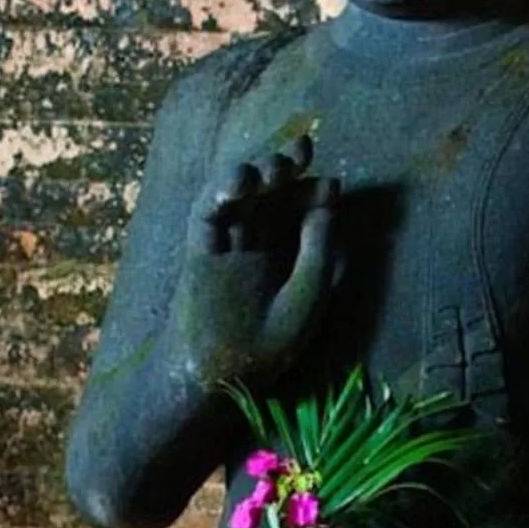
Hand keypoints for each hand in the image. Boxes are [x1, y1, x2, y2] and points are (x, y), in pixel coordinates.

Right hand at [170, 145, 336, 391]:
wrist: (226, 376)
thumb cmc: (270, 343)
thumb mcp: (308, 292)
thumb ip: (319, 245)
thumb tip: (329, 188)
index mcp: (285, 249)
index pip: (297, 205)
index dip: (310, 186)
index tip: (328, 175)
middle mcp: (255, 239)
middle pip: (267, 191)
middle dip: (282, 166)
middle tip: (299, 150)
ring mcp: (226, 243)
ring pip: (236, 195)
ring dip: (251, 172)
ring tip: (269, 168)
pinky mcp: (199, 251)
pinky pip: (206, 215)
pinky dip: (219, 194)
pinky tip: (238, 183)